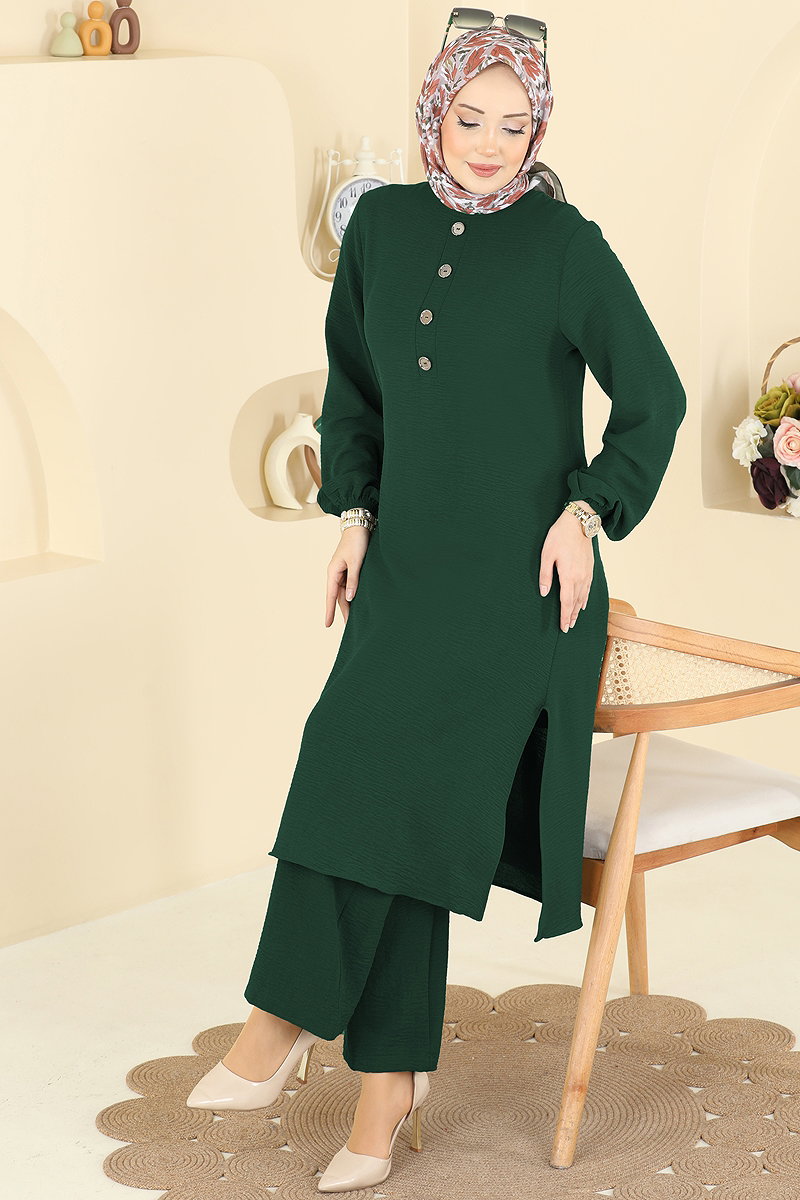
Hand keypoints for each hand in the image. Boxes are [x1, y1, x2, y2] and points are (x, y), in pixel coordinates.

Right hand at [325, 524, 370, 626]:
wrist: (359, 526)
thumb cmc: (356, 542)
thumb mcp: (356, 562)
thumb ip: (353, 580)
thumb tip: (349, 598)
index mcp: (333, 572)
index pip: (330, 596)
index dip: (329, 611)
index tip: (327, 625)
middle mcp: (336, 574)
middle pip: (338, 597)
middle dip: (343, 612)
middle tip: (349, 628)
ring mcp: (342, 572)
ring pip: (345, 593)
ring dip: (349, 605)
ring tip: (355, 619)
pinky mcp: (350, 569)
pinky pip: (350, 586)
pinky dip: (353, 595)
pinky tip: (357, 603)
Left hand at [539, 504, 594, 631]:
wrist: (579, 522)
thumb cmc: (560, 536)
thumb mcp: (547, 554)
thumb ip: (545, 575)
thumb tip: (543, 593)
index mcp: (568, 576)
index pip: (566, 602)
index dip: (564, 615)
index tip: (563, 627)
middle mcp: (580, 577)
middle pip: (575, 602)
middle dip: (570, 616)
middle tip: (568, 628)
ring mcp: (587, 573)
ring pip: (583, 597)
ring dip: (577, 610)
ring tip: (574, 620)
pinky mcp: (590, 568)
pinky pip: (588, 588)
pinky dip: (585, 599)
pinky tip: (583, 604)